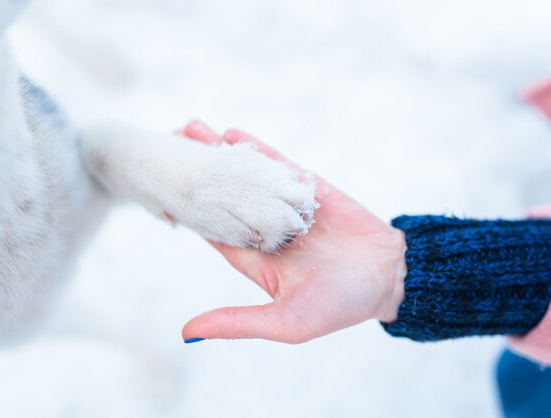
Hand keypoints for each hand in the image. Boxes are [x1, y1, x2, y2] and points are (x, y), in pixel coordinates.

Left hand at [180, 121, 406, 343]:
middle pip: (221, 195)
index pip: (212, 230)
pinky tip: (230, 132)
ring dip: (218, 153)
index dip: (187, 210)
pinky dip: (254, 148)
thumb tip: (186, 334)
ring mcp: (286, 204)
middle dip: (195, 174)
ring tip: (189, 129)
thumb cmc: (339, 306)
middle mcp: (266, 227)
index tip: (161, 190)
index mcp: (255, 258)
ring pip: (244, 175)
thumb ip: (237, 322)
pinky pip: (276, 164)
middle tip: (165, 147)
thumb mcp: (285, 322)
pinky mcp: (309, 187)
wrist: (389, 277)